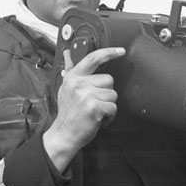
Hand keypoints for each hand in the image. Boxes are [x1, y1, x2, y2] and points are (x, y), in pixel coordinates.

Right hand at [43, 47, 124, 171]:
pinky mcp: (94, 107)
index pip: (93, 58)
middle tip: (94, 102)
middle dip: (106, 92)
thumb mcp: (65, 88)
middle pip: (109, 79)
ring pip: (113, 94)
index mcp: (73, 77)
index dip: (109, 52)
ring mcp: (86, 95)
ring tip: (95, 111)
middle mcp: (78, 84)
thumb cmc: (68, 112)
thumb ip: (70, 69)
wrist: (64, 134)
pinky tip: (98, 118)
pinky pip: (113, 107)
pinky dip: (109, 116)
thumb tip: (67, 53)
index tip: (121, 51)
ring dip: (108, 105)